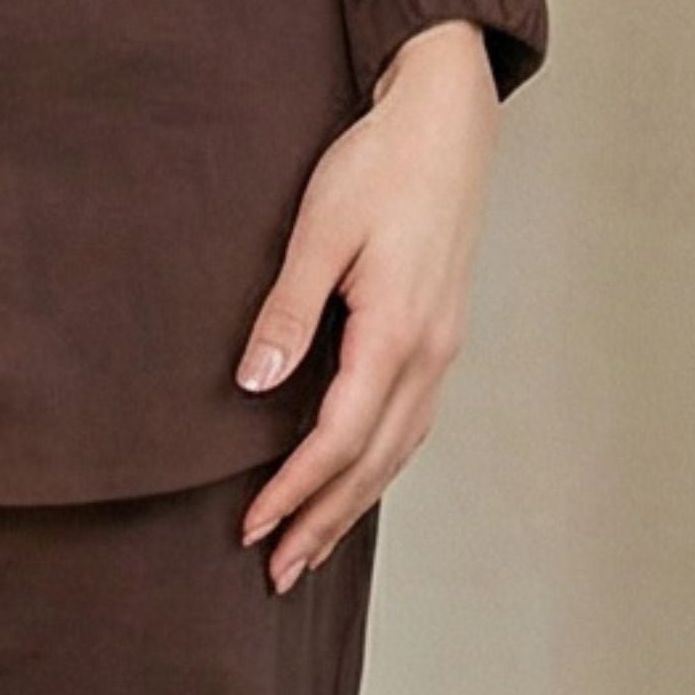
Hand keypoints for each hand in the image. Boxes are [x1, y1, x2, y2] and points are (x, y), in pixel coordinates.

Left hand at [232, 23, 501, 586]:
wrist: (444, 122)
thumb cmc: (378, 166)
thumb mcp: (318, 235)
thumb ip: (286, 315)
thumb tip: (253, 386)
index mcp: (396, 335)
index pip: (336, 440)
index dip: (292, 491)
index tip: (251, 527)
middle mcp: (429, 355)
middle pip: (371, 464)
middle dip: (322, 522)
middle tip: (277, 572)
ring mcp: (442, 349)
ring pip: (397, 451)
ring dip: (352, 504)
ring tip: (311, 547)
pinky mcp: (441, 336)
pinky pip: (410, 424)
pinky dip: (379, 465)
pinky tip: (356, 480)